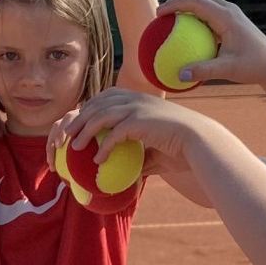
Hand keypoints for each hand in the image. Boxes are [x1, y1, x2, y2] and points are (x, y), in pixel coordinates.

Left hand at [62, 86, 216, 166]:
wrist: (200, 142)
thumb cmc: (179, 146)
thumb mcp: (153, 144)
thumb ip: (136, 150)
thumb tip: (122, 168)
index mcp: (137, 98)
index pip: (104, 96)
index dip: (87, 108)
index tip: (77, 124)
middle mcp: (135, 98)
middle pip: (96, 104)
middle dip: (77, 119)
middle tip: (66, 137)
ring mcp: (137, 107)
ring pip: (99, 115)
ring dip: (83, 131)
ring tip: (73, 147)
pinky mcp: (140, 121)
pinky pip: (114, 133)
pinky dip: (103, 146)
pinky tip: (98, 159)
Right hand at [156, 0, 265, 87]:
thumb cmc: (253, 67)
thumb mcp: (227, 70)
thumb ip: (203, 71)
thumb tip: (179, 75)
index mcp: (226, 16)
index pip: (195, 1)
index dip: (175, 3)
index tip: (159, 14)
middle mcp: (229, 10)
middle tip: (161, 11)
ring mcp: (232, 13)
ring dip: (186, 3)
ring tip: (170, 17)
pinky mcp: (233, 20)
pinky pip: (210, 11)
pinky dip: (195, 14)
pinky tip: (186, 31)